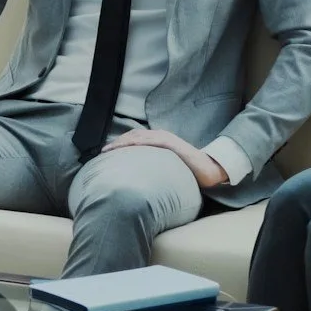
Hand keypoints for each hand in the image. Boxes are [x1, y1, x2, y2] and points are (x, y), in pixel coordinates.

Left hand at [101, 129, 228, 189]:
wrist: (206, 169)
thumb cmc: (186, 169)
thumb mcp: (165, 165)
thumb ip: (152, 164)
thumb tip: (137, 174)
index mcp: (157, 139)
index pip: (133, 137)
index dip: (119, 142)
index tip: (106, 151)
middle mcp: (160, 135)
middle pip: (133, 135)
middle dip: (117, 142)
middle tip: (103, 152)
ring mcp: (166, 138)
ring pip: (139, 136)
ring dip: (123, 142)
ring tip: (111, 150)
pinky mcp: (171, 144)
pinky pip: (152, 141)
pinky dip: (139, 142)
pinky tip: (129, 146)